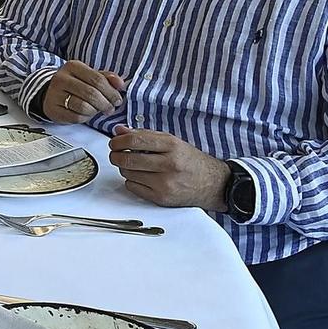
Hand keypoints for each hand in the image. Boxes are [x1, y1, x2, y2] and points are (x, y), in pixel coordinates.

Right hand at [39, 61, 127, 122]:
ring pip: (84, 106)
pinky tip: (86, 114)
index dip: (111, 92)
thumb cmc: (74, 84)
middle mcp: (61, 78)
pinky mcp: (53, 109)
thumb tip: (120, 83)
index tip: (117, 99)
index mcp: (73, 66)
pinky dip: (85, 117)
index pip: (97, 79)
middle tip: (110, 108)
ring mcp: (55, 94)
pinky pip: (76, 117)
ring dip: (96, 111)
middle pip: (91, 93)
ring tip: (98, 110)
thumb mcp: (89, 76)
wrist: (50, 93)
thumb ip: (106, 78)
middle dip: (106, 103)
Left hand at [108, 127, 229, 211]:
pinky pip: (132, 187)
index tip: (114, 142)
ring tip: (134, 165)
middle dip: (116, 155)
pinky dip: (131, 181)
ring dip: (125, 168)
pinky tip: (141, 177)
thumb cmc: (190, 161)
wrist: (213, 184)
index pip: (134, 140)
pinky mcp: (161, 198)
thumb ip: (144, 135)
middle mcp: (169, 164)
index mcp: (171, 146)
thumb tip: (119, 130)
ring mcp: (165, 183)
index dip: (118, 141)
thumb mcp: (171, 142)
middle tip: (116, 154)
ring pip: (127, 174)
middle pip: (127, 159)